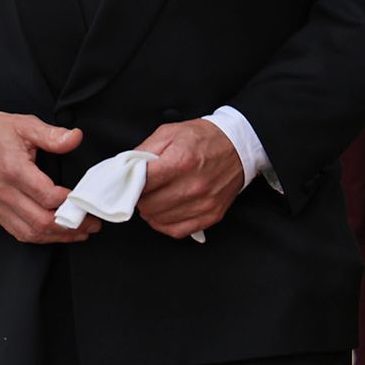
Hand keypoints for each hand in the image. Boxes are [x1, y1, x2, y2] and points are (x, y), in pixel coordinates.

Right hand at [0, 110, 100, 243]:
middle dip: (70, 225)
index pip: (46, 196)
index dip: (69, 202)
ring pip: (32, 232)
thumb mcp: (25, 125)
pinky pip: (19, 232)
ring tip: (79, 232)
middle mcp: (4, 191)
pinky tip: (55, 233)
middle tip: (90, 223)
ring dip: (58, 236)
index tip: (85, 201)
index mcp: (13, 169)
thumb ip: (52, 135)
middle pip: (41, 220)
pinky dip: (40, 237)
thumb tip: (75, 138)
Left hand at [136, 119, 244, 239]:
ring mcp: (203, 203)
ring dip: (150, 211)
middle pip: (149, 204)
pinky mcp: (211, 215)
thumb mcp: (169, 132)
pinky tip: (163, 212)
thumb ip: (144, 150)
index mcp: (181, 161)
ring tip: (152, 199)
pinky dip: (164, 224)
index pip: (142, 184)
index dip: (131, 183)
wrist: (237, 146)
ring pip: (159, 220)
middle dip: (139, 198)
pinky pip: (177, 231)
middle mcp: (193, 185)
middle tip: (141, 190)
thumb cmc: (203, 138)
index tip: (129, 182)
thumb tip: (126, 168)